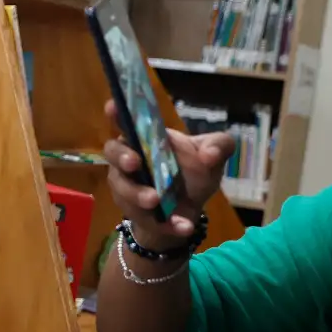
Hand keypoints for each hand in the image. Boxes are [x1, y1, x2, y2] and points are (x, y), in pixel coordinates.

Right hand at [102, 101, 233, 249]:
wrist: (189, 210)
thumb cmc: (193, 173)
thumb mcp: (212, 156)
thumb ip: (219, 146)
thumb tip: (209, 155)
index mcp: (145, 139)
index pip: (126, 121)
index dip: (116, 113)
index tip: (113, 105)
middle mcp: (128, 160)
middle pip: (112, 153)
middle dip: (121, 157)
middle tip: (134, 163)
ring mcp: (127, 188)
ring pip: (123, 189)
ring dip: (138, 194)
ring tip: (156, 200)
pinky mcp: (135, 214)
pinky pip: (145, 218)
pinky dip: (166, 223)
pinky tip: (184, 226)